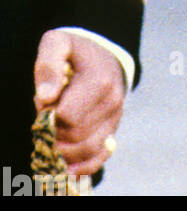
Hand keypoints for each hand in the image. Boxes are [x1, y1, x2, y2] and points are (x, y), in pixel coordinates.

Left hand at [34, 30, 124, 176]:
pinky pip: (99, 158)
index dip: (49, 113)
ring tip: (57, 127)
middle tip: (50, 111)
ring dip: (63, 146)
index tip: (46, 99)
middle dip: (54, 129)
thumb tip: (46, 97)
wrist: (102, 56)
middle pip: (73, 136)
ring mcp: (115, 118)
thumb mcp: (58, 44)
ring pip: (84, 150)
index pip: (67, 117)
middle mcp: (112, 102)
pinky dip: (82, 166)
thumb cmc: (75, 51)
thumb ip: (48, 64)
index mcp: (99, 81)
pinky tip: (67, 164)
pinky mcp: (113, 130)